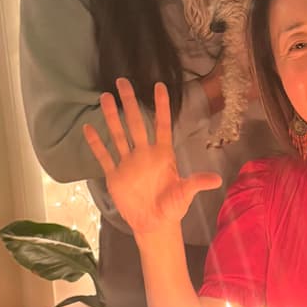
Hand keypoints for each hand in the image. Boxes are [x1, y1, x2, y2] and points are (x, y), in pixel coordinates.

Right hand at [83, 78, 221, 237]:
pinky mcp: (114, 175)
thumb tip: (217, 180)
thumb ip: (196, 183)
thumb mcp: (185, 194)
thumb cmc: (172, 208)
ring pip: (118, 134)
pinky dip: (96, 143)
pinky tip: (88, 128)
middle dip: (130, 103)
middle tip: (123, 81)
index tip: (159, 86)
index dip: (161, 106)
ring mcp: (128, 163)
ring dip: (111, 117)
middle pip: (136, 123)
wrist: (154, 224)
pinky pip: (104, 156)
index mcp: (162, 155)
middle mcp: (144, 154)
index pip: (161, 125)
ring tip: (105, 97)